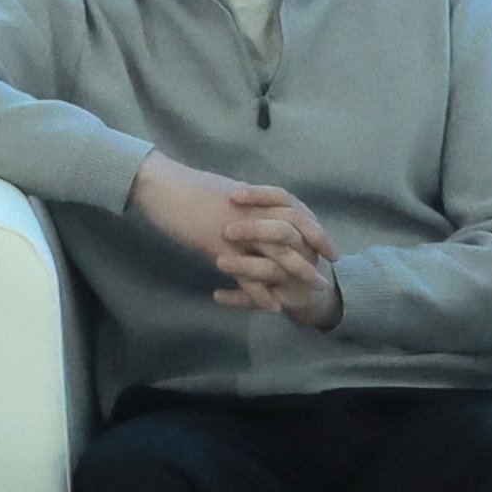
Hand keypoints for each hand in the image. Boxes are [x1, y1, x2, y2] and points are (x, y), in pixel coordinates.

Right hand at [133, 156, 341, 329]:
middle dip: (316, 248)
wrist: (160, 185)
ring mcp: (237, 230)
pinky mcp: (219, 247)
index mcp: (253, 198)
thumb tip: (251, 208)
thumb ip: (242, 204)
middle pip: (295, 230)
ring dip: (298, 271)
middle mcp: (251, 212)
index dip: (314, 226)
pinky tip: (272, 306)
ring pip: (277, 252)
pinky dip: (261, 291)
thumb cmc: (185, 187)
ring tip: (315, 287)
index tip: (326, 240)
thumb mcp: (222, 191)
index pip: (295, 210)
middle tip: (331, 265)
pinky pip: (245, 273)